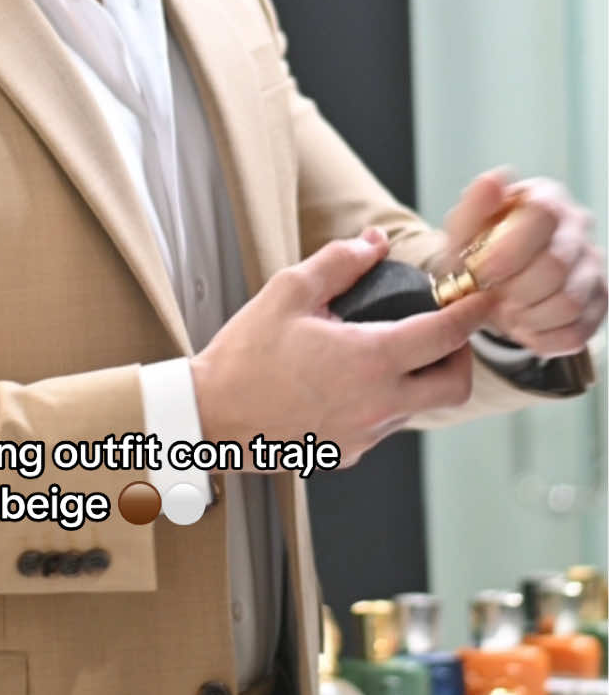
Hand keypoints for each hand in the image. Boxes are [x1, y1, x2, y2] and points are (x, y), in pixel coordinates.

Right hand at [189, 228, 492, 470]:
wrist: (211, 417)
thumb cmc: (245, 356)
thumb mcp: (289, 291)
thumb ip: (339, 263)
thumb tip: (373, 243)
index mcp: (370, 359)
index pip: (445, 335)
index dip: (472, 313)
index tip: (483, 298)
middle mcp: (378, 403)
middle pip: (453, 386)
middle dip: (459, 356)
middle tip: (442, 331)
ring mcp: (365, 433)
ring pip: (419, 407)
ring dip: (418, 379)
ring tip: (387, 350)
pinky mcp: (349, 451)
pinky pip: (384, 423)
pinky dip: (384, 399)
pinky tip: (350, 380)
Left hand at [442, 169, 606, 356]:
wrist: (490, 284)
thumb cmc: (477, 250)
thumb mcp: (463, 229)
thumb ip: (475, 206)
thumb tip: (494, 181)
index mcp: (546, 198)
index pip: (543, 215)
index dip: (510, 249)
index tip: (482, 272)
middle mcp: (577, 226)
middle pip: (557, 264)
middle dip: (514, 289)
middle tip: (492, 296)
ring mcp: (593, 264)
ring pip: (569, 302)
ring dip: (527, 315)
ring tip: (507, 310)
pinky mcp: (600, 301)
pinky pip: (576, 332)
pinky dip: (541, 337)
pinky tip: (524, 325)